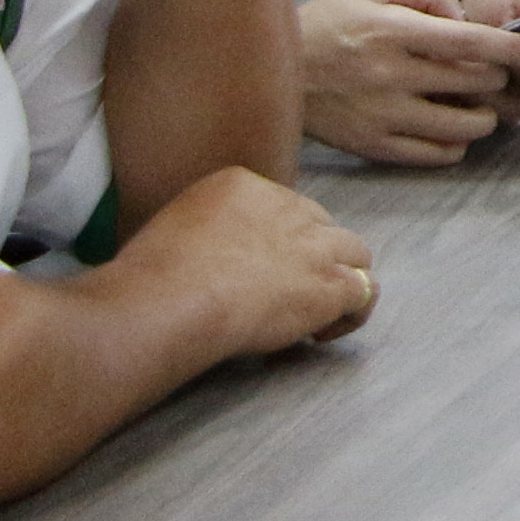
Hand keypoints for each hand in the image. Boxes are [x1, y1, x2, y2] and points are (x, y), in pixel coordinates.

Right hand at [114, 164, 377, 347]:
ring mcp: (313, 245)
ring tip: (313, 313)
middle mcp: (287, 207)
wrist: (171, 300)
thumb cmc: (153, 277)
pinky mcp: (329, 284)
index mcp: (243, 186)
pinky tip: (321, 334)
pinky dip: (352, 314)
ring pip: (355, 254)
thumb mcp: (170, 230)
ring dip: (340, 281)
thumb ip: (201, 232)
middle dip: (312, 257)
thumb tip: (202, 258)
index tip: (257, 270)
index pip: (282, 207)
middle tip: (286, 293)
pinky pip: (365, 292)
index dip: (277, 242)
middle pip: (321, 225)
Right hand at [294, 0, 519, 164]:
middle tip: (489, 73)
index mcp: (393, 31)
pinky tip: (447, 128)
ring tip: (473, 105)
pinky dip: (455, 143)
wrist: (267, 72)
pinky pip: (437, 154)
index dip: (513, 47)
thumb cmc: (327, 25)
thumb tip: (464, 14)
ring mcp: (383, 115)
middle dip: (496, 78)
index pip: (472, 41)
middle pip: (477, 84)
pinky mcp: (373, 146)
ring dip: (482, 115)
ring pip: (465, 126)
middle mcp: (391, 74)